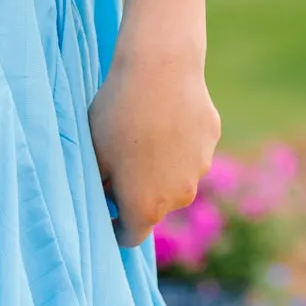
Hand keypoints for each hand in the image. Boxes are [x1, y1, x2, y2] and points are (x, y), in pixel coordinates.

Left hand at [88, 22, 220, 245]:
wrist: (159, 70)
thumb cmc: (117, 116)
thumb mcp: (94, 155)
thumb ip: (100, 185)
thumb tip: (105, 194)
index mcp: (146, 208)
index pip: (130, 236)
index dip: (114, 228)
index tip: (104, 213)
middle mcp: (179, 197)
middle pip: (155, 206)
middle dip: (137, 194)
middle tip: (118, 165)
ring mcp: (200, 168)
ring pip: (175, 176)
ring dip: (160, 167)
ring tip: (141, 134)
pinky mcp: (212, 139)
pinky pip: (190, 148)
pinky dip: (177, 142)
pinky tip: (162, 115)